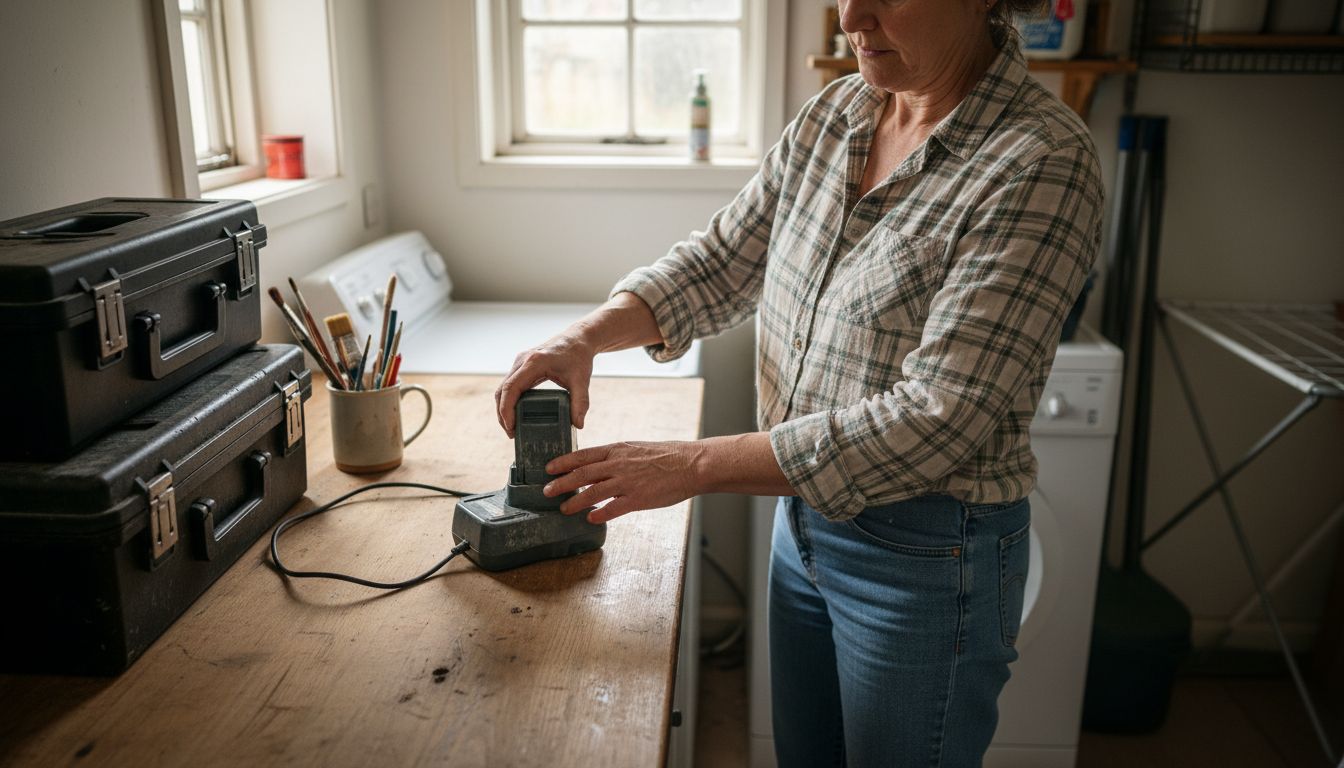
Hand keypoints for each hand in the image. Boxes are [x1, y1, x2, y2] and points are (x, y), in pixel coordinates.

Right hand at [495, 332, 595, 437]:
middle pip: (502, 390)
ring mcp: (520, 363)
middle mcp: (522, 361)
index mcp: (534, 363)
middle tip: (511, 433)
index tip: (511, 427)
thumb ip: (581, 402)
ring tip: (513, 428)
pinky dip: (509, 400)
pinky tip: (516, 414)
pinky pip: (510, 385)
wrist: (578, 338)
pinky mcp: (522, 366)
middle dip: (503, 414)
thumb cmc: (579, 356)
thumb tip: (578, 425)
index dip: (506, 410)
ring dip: (504, 408)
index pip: (511, 388)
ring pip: (503, 388)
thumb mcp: (582, 380)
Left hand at [543, 441, 705, 523]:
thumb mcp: (636, 449)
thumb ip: (616, 458)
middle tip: (546, 491)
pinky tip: (591, 518)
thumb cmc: (667, 455)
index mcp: (617, 450)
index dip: (563, 463)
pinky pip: (613, 508)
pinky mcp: (638, 498)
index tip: (549, 468)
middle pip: (582, 474)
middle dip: (561, 483)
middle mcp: (618, 464)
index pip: (583, 455)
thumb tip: (598, 467)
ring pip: (593, 492)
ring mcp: (627, 482)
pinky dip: (600, 514)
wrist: (691, 464)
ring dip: (575, 501)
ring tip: (564, 509)